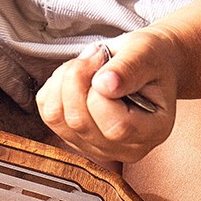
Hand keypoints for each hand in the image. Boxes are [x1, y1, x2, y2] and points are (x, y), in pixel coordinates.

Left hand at [36, 30, 180, 163]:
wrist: (144, 66)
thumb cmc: (150, 60)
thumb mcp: (147, 53)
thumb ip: (129, 69)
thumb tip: (104, 84)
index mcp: (153, 131)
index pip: (116, 126)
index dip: (100, 90)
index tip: (106, 60)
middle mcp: (124, 147)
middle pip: (79, 121)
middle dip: (76, 79)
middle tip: (94, 55)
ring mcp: (95, 146)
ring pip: (57, 118)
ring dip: (62, 81)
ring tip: (85, 64)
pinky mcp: (72, 137)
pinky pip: (47, 113)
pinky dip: (54, 88)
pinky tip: (75, 76)